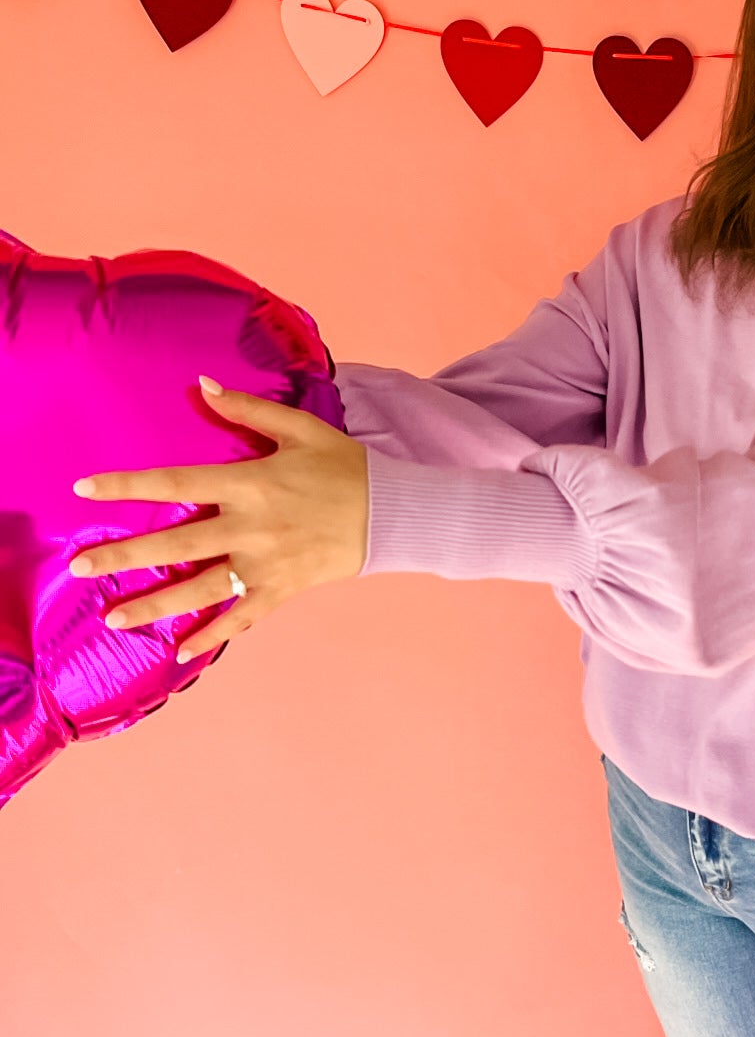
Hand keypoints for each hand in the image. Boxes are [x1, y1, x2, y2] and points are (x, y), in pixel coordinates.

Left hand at [70, 376, 367, 661]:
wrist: (394, 511)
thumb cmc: (345, 466)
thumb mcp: (300, 428)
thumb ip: (247, 409)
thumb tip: (202, 384)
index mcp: (249, 483)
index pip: (176, 482)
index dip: (128, 486)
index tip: (86, 490)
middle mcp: (249, 526)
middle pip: (176, 542)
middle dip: (124, 555)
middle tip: (79, 566)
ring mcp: (264, 563)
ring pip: (200, 587)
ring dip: (154, 605)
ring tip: (114, 619)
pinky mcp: (282, 589)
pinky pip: (241, 617)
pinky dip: (212, 635)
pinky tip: (182, 651)